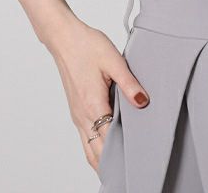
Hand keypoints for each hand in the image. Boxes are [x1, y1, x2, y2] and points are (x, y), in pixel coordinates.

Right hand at [45, 19, 149, 173]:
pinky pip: (85, 138)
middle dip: (114, 163)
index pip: (109, 141)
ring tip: (122, 166)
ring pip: (89, 149)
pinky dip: (96, 149)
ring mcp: (77, 115)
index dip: (124, 153)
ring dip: (104, 159)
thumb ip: (129, 83)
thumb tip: (143, 102)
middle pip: (98, 153)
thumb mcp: (114, 60)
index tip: (140, 160)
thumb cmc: (87, 45)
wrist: (64, 38)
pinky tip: (109, 147)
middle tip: (134, 168)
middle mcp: (82, 115)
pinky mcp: (76, 111)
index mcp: (93, 105)